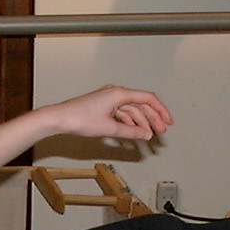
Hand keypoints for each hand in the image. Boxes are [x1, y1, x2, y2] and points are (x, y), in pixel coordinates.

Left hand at [48, 85, 172, 141]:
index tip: (168, 121)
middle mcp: (116, 94)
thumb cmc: (80, 118)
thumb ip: (131, 131)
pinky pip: (121, 114)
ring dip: (141, 123)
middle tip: (161, 131)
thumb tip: (146, 134)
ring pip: (131, 110)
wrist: (61, 118)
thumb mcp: (110, 128)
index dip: (160, 110)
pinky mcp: (103, 107)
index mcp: (120, 93)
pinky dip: (129, 123)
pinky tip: (133, 132)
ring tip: (148, 136)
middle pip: (141, 105)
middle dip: (153, 119)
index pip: (148, 98)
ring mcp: (109, 100)